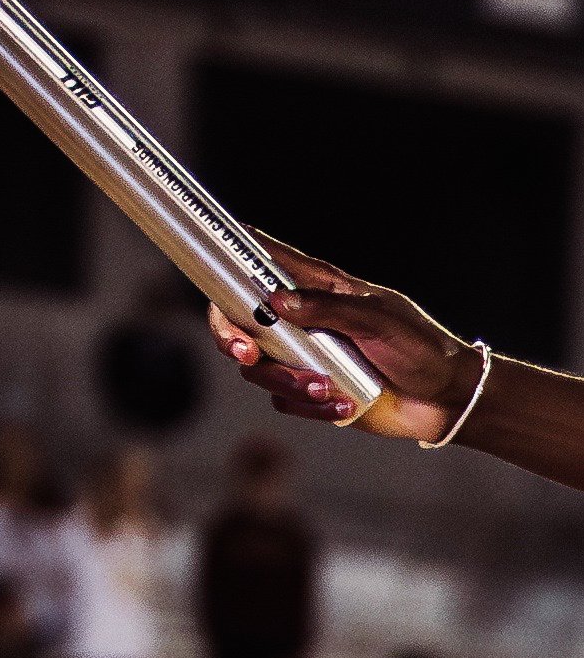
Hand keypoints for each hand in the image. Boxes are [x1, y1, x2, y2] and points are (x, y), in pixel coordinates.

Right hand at [206, 229, 484, 441]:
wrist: (447, 401)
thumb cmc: (420, 348)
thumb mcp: (377, 320)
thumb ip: (325, 308)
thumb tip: (274, 298)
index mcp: (318, 288)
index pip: (265, 260)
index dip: (232, 252)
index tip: (208, 251)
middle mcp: (301, 319)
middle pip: (239, 319)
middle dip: (231, 337)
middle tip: (245, 353)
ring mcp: (303, 356)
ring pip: (259, 369)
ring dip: (288, 381)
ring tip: (328, 389)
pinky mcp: (310, 391)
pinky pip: (284, 400)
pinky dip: (311, 406)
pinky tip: (346, 405)